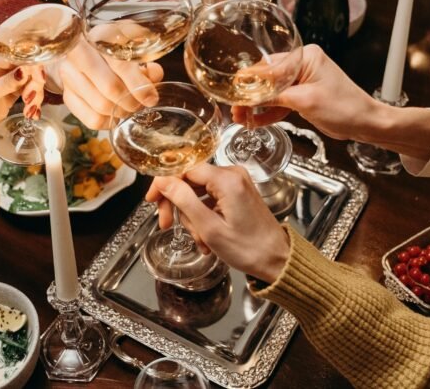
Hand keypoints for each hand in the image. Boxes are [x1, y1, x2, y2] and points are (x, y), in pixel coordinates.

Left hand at [0, 49, 37, 157]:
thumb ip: (6, 82)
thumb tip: (26, 70)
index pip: (16, 53)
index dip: (30, 65)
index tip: (36, 80)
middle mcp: (0, 63)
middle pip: (29, 64)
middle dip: (34, 82)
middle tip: (29, 98)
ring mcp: (8, 75)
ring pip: (33, 77)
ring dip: (35, 93)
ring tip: (28, 109)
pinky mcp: (15, 87)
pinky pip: (32, 88)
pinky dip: (35, 100)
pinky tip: (31, 112)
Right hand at [58, 38, 162, 128]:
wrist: (82, 48)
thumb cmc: (111, 45)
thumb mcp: (131, 42)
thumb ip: (145, 56)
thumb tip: (154, 75)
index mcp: (97, 36)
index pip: (120, 65)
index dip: (139, 84)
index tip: (151, 96)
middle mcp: (77, 56)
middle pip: (110, 88)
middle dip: (132, 100)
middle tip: (141, 102)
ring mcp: (69, 77)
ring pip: (101, 106)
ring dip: (122, 111)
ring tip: (129, 106)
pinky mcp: (67, 96)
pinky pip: (92, 119)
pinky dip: (109, 121)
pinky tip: (115, 113)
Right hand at [145, 164, 289, 282]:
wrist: (277, 260)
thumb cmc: (248, 248)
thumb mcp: (209, 227)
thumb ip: (183, 200)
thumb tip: (162, 181)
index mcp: (226, 179)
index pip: (184, 169)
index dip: (164, 184)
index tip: (151, 201)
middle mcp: (232, 174)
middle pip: (189, 180)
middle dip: (176, 204)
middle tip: (165, 225)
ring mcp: (236, 182)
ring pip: (198, 192)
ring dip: (192, 217)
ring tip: (199, 241)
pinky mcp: (238, 192)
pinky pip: (210, 198)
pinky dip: (203, 216)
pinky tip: (205, 237)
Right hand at [230, 44, 429, 161]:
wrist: (366, 124)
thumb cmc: (345, 107)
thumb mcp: (305, 101)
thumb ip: (275, 95)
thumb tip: (248, 93)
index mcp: (305, 56)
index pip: (268, 67)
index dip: (248, 81)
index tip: (232, 93)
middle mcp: (302, 64)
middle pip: (266, 78)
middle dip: (249, 95)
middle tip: (235, 109)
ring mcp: (302, 80)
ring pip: (271, 91)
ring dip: (257, 105)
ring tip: (241, 118)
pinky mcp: (303, 95)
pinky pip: (280, 101)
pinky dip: (269, 111)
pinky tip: (255, 121)